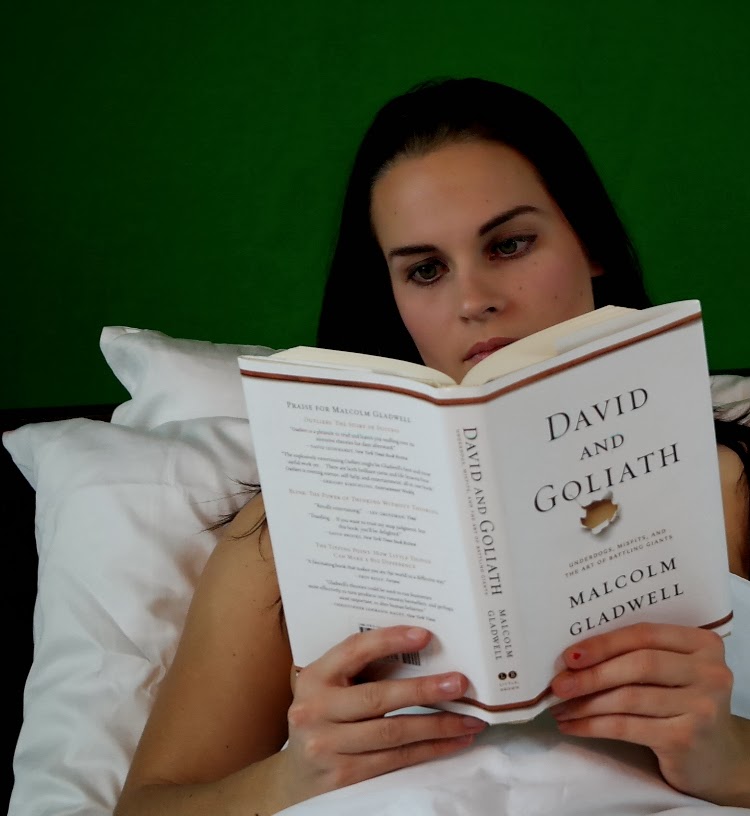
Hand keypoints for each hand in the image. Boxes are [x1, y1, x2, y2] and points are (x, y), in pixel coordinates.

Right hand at [280, 625, 486, 805]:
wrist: (297, 776)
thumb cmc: (325, 718)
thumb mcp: (330, 688)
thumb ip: (361, 670)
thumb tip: (420, 650)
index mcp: (314, 678)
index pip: (353, 651)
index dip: (389, 640)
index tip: (425, 636)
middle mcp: (315, 711)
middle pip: (378, 697)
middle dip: (424, 690)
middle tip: (459, 683)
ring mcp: (327, 747)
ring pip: (393, 733)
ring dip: (438, 726)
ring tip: (469, 719)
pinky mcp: (344, 778)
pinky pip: (395, 760)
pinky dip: (429, 750)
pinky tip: (452, 741)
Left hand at [549, 622, 749, 805]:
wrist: (716, 758)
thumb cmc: (681, 703)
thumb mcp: (671, 671)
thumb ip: (637, 654)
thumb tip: (574, 655)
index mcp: (703, 644)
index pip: (644, 634)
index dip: (603, 643)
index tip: (569, 655)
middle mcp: (710, 673)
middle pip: (638, 665)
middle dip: (591, 674)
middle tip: (558, 684)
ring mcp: (701, 707)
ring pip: (629, 698)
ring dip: (586, 703)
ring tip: (559, 708)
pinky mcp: (686, 739)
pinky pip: (627, 727)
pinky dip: (593, 726)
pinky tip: (573, 726)